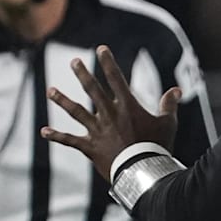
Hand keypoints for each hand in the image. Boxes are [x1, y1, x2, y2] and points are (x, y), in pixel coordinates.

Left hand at [42, 46, 182, 181]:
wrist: (142, 171)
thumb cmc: (158, 147)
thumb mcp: (168, 123)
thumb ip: (169, 105)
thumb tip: (176, 89)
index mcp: (127, 106)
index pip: (117, 78)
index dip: (108, 62)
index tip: (101, 49)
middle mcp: (109, 114)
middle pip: (93, 90)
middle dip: (83, 74)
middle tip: (73, 61)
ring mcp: (98, 130)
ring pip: (77, 112)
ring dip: (63, 100)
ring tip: (51, 90)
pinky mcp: (91, 147)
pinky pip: (70, 140)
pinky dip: (57, 136)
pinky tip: (44, 131)